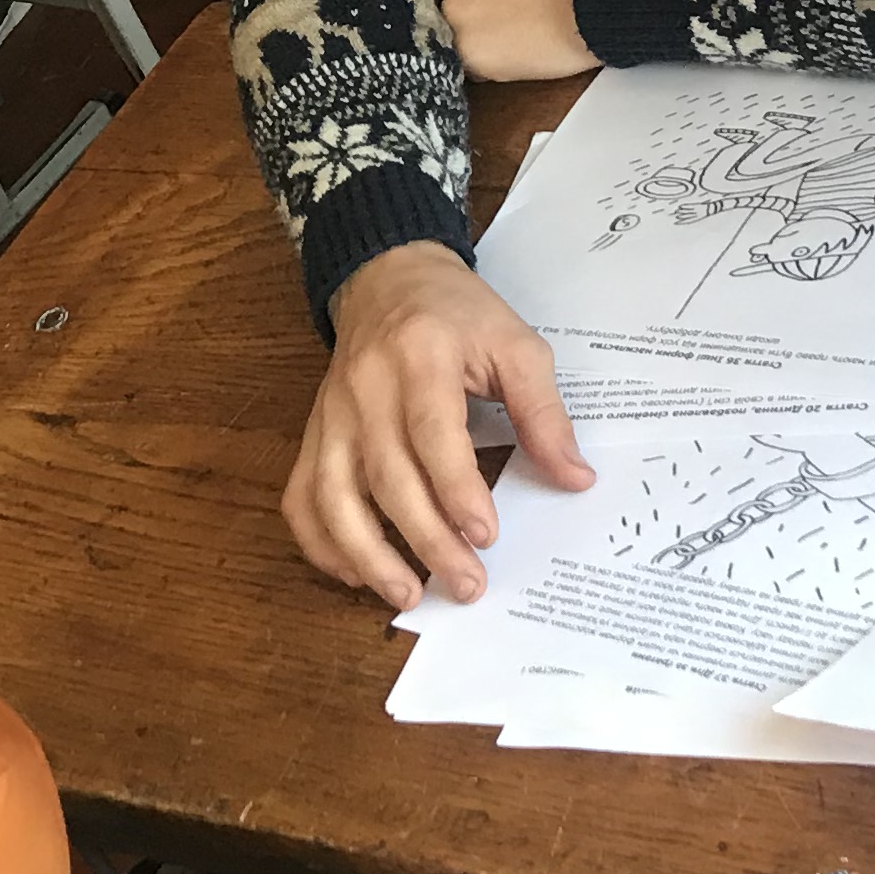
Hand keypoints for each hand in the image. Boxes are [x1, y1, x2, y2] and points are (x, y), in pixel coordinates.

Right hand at [289, 242, 591, 603]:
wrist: (387, 277)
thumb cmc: (456, 313)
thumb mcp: (516, 344)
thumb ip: (544, 411)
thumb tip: (573, 478)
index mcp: (420, 355)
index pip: (431, 432)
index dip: (456, 489)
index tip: (486, 534)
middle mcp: (366, 387)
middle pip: (385, 476)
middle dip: (426, 539)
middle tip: (467, 583)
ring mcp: (332, 414)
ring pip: (331, 495)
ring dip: (365, 555)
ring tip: (407, 596)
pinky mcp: (315, 433)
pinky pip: (301, 496)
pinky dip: (320, 542)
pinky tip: (354, 573)